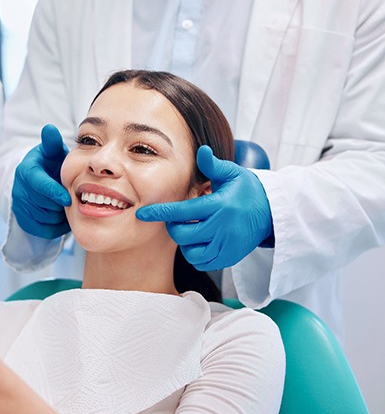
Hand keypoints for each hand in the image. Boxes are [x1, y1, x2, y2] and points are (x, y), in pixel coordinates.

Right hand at [12, 124, 71, 238]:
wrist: (39, 181)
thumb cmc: (50, 165)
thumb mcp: (52, 152)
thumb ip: (52, 143)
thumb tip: (50, 129)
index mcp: (26, 171)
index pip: (38, 185)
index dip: (53, 193)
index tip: (68, 199)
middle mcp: (19, 190)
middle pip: (44, 205)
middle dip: (60, 204)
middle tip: (72, 199)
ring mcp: (20, 207)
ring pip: (45, 219)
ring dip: (60, 215)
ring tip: (66, 206)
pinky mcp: (23, 221)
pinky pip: (43, 230)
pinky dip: (56, 227)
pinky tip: (62, 216)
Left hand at [136, 146, 273, 270]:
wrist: (272, 213)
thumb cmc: (247, 190)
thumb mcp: (232, 174)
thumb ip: (213, 165)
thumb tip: (201, 150)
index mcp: (219, 206)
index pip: (182, 212)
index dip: (160, 213)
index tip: (142, 214)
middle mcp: (222, 228)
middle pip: (182, 235)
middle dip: (174, 227)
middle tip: (179, 219)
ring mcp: (226, 246)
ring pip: (190, 252)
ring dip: (185, 242)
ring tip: (192, 229)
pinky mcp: (230, 258)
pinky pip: (203, 262)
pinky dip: (196, 254)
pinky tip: (200, 241)